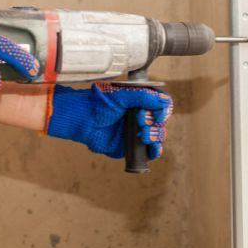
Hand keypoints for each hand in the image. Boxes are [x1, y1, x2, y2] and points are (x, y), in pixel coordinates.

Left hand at [45, 83, 172, 158]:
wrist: (84, 120)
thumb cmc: (100, 105)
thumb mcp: (122, 95)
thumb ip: (143, 96)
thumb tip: (163, 101)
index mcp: (141, 103)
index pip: (162, 106)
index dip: (163, 110)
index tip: (156, 113)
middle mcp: (141, 117)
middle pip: (161, 122)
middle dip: (154, 123)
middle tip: (139, 120)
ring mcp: (137, 132)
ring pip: (158, 136)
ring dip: (155, 136)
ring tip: (142, 135)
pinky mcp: (132, 146)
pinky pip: (149, 151)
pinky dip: (155, 151)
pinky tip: (152, 150)